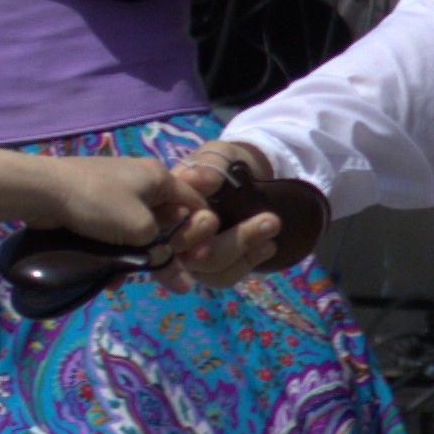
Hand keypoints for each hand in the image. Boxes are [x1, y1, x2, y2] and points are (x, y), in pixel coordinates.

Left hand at [17, 150, 199, 267]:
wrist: (43, 191)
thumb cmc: (100, 203)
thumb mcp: (140, 231)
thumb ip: (164, 256)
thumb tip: (184, 284)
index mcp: (159, 177)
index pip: (195, 203)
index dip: (199, 233)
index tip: (192, 260)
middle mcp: (141, 179)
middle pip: (165, 220)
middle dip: (161, 250)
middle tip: (157, 275)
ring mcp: (115, 189)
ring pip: (137, 229)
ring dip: (134, 255)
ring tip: (122, 276)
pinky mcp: (94, 201)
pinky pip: (114, 230)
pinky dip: (113, 249)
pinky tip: (105, 272)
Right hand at [173, 139, 329, 284]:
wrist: (241, 177)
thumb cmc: (221, 165)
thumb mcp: (217, 156)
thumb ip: (209, 166)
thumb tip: (200, 180)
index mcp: (160, 206)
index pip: (162, 227)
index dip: (184, 229)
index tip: (211, 220)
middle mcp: (166, 236)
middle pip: (187, 253)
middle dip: (230, 240)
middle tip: (270, 220)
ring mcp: (185, 256)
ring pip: (206, 268)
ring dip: (244, 251)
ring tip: (274, 227)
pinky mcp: (206, 269)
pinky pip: (221, 277)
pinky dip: (246, 264)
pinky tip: (269, 246)